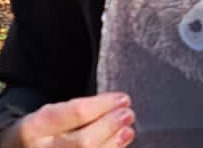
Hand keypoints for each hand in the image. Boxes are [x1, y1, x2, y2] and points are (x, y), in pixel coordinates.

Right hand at [0, 93, 134, 147]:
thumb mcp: (49, 115)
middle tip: (128, 114)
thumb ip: (77, 111)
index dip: (105, 105)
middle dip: (111, 126)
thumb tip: (116, 105)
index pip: (77, 113)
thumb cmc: (40, 132)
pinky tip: (117, 146)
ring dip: (113, 144)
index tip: (124, 98)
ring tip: (127, 131)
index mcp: (35, 127)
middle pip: (84, 141)